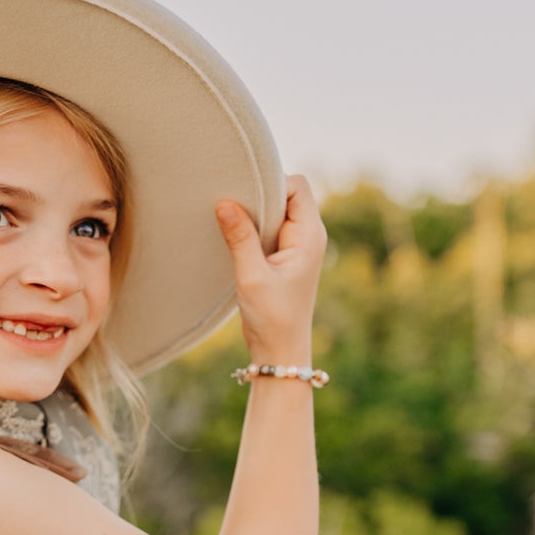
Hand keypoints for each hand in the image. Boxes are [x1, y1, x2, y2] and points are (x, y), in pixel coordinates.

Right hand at [214, 176, 326, 356]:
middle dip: (260, 197)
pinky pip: (270, 227)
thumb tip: (224, 202)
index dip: (271, 184)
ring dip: (254, 214)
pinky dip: (253, 227)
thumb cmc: (272, 317)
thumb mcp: (252, 276)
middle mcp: (309, 235)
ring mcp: (297, 244)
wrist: (280, 350)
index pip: (296, 186)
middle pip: (286, 193)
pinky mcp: (284, 254)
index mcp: (310, 235)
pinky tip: (237, 240)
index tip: (244, 199)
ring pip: (276, 210)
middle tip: (235, 213)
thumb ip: (240, 237)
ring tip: (235, 229)